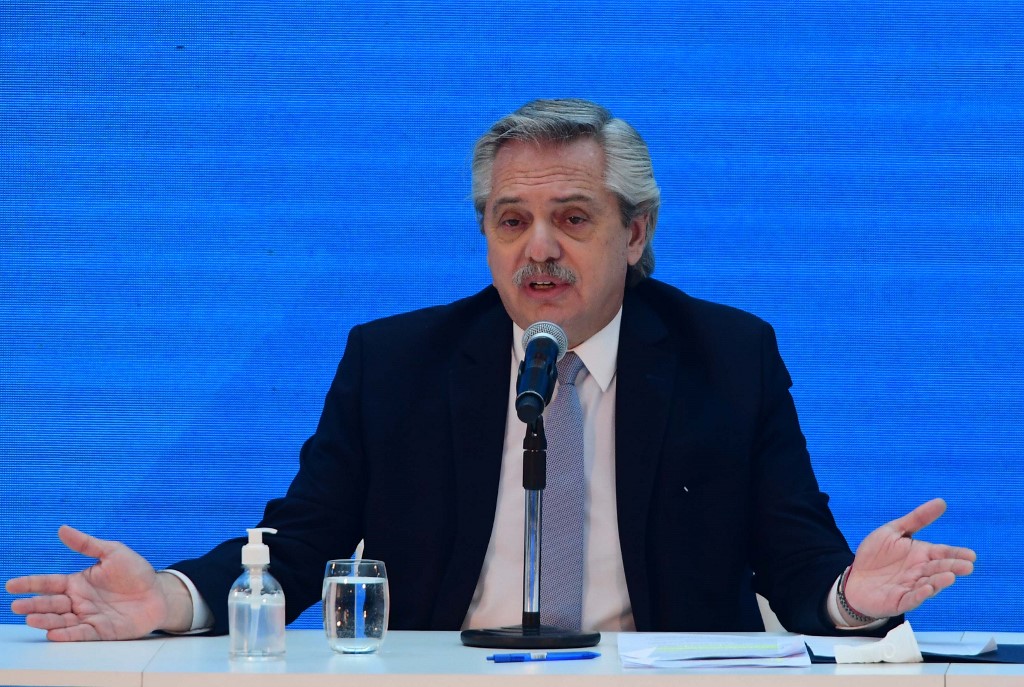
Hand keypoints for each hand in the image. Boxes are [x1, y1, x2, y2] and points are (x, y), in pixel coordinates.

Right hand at [5, 525, 191, 640]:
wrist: (160, 593)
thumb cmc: (136, 572)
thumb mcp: (112, 552)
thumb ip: (87, 544)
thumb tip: (62, 529)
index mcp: (78, 583)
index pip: (49, 583)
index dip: (31, 584)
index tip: (11, 585)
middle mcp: (79, 601)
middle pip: (51, 604)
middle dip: (34, 605)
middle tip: (17, 605)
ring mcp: (89, 617)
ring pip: (62, 620)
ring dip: (46, 620)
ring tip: (31, 618)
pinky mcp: (101, 631)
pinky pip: (81, 633)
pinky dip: (67, 634)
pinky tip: (54, 633)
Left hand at [844, 498, 975, 618]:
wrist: (855, 579)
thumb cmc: (876, 555)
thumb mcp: (894, 531)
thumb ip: (917, 519)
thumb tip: (941, 502)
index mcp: (921, 555)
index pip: (942, 553)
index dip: (956, 554)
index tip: (971, 555)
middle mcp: (920, 572)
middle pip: (939, 569)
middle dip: (953, 567)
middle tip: (967, 566)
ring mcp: (911, 587)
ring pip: (929, 585)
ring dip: (939, 581)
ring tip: (949, 576)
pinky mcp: (899, 601)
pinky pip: (911, 598)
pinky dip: (919, 594)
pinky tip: (927, 588)